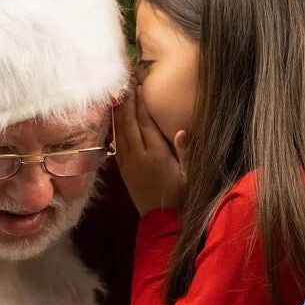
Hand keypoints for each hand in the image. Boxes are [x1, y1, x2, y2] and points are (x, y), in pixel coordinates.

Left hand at [114, 82, 186, 215]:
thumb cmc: (181, 197)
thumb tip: (182, 130)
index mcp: (156, 155)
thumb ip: (186, 153)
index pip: (145, 122)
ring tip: (117, 95)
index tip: (138, 86)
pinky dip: (114, 129)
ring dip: (118, 112)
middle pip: (130, 123)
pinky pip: (116, 144)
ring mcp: (128, 163)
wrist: (162, 221)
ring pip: (120, 132)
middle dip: (127, 102)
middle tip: (125, 83)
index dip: (141, 103)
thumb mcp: (190, 175)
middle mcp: (139, 156)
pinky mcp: (123, 170)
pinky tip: (114, 119)